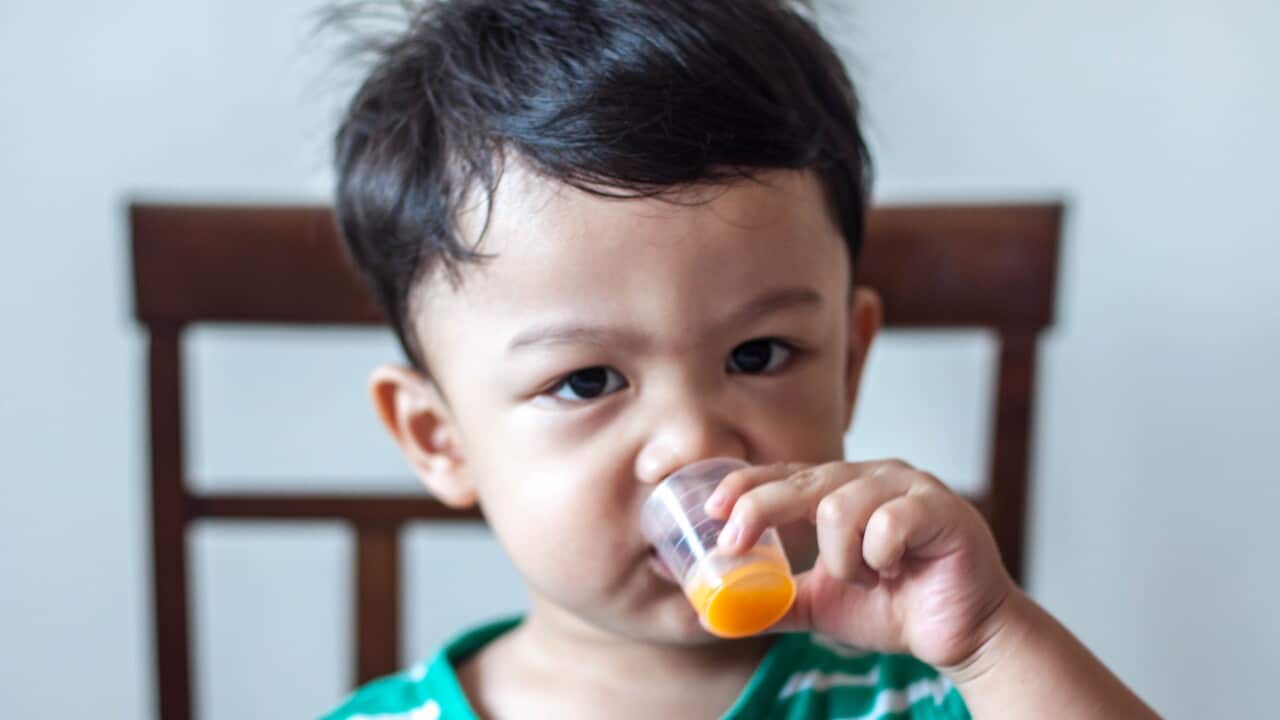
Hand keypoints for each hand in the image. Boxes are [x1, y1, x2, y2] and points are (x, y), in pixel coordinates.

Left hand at [705, 459, 1014, 667]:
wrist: (962, 635)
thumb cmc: (897, 608)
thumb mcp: (822, 604)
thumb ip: (775, 601)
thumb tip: (716, 615)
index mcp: (844, 489)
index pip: (786, 475)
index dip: (746, 486)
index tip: (712, 510)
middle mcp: (873, 477)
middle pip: (803, 481)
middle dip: (761, 509)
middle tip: (735, 541)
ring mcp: (908, 486)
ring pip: (840, 505)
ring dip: (841, 557)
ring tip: (866, 579)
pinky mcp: (940, 507)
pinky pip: (888, 521)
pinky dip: (880, 555)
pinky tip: (896, 572)